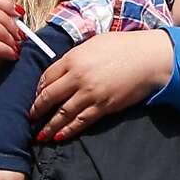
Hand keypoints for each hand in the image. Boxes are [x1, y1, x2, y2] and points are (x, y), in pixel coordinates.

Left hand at [30, 29, 173, 142]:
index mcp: (72, 59)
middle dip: (37, 109)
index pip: (46, 77)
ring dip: (49, 126)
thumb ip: (76, 56)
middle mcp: (77, 78)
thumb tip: (65, 66)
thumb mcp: (94, 44)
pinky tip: (60, 136)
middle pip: (50, 97)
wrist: (150, 58)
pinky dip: (69, 130)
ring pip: (63, 113)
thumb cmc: (125, 46)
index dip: (38, 89)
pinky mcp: (104, 107)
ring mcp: (90, 94)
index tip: (35, 96)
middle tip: (30, 117)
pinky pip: (82, 121)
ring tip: (40, 135)